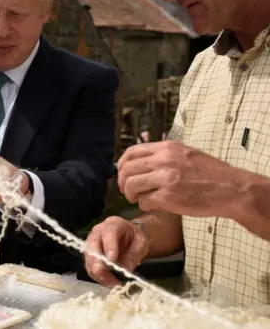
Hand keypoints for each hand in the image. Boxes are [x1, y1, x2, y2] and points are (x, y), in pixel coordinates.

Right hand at [84, 216, 148, 286]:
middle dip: (96, 261)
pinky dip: (98, 277)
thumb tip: (124, 270)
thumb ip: (133, 255)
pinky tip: (109, 283)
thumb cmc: (135, 238)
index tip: (112, 259)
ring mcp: (91, 243)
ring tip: (111, 284)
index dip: (109, 246)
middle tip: (102, 273)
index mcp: (113, 224)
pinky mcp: (90, 255)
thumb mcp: (141, 244)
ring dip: (97, 273)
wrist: (130, 236)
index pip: (108, 233)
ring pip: (89, 258)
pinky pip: (90, 267)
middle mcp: (98, 232)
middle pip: (92, 245)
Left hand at [118, 140, 242, 217]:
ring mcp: (165, 179)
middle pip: (127, 170)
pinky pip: (144, 201)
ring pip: (131, 185)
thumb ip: (163, 155)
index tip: (123, 174)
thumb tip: (140, 162)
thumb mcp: (186, 153)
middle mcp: (163, 160)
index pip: (131, 152)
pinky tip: (153, 205)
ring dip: (131, 194)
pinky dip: (144, 205)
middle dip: (123, 182)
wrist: (231, 189)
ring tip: (138, 198)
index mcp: (167, 148)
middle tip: (127, 191)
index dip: (121, 165)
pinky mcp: (169, 197)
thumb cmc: (210, 173)